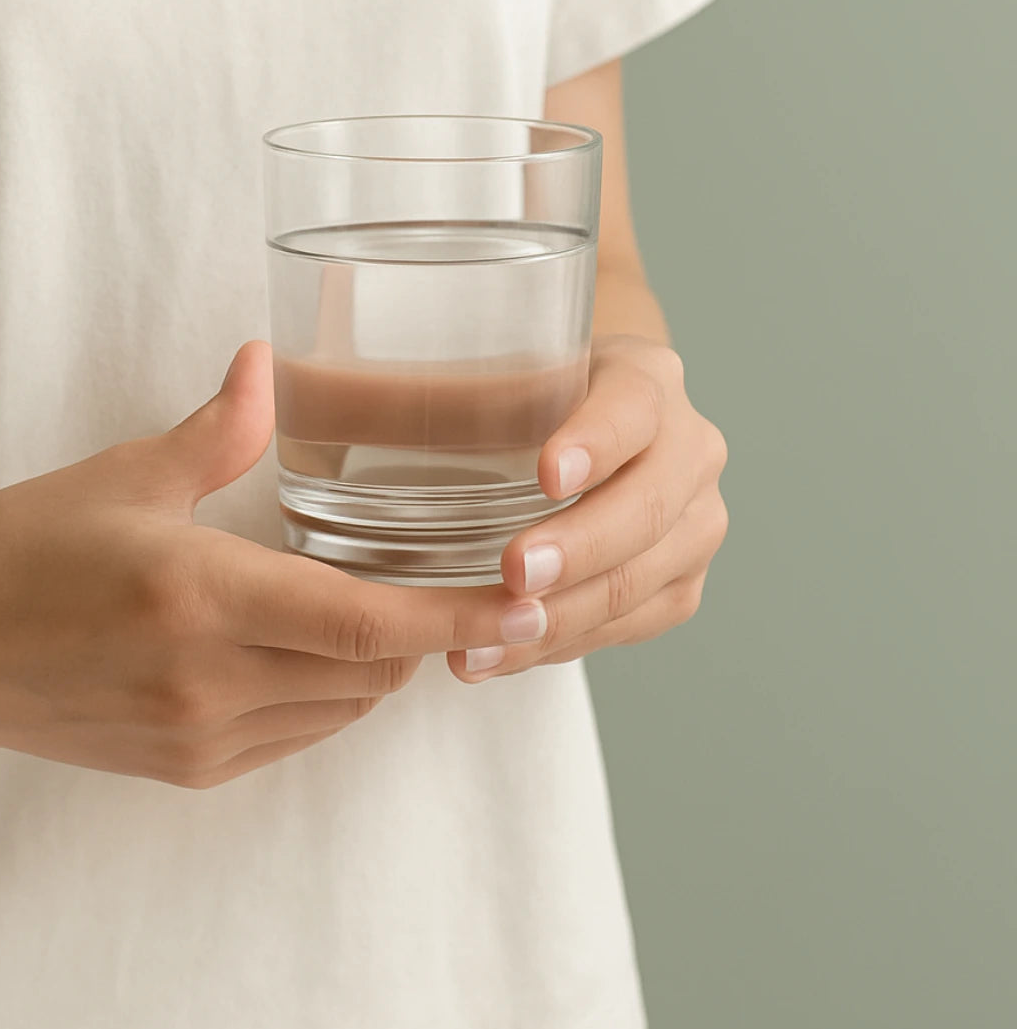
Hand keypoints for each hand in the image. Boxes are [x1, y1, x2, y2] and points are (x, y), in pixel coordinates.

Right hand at [0, 343, 533, 786]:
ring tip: (384, 608)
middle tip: (456, 579)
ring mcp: (196, 737)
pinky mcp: (182, 768)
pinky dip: (327, 695)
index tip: (524, 605)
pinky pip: (294, 737)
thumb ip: (220, 430)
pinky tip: (312, 648)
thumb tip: (268, 363)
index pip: (368, 625)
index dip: (459, 617)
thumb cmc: (14, 551)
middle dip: (428, 634)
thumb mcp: (121, 476)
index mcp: (201, 597)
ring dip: (377, 665)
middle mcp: (209, 682)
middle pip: (372, 674)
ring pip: (341, 711)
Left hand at [446, 336, 728, 682]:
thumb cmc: (532, 402)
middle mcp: (691, 449)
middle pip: (646, 508)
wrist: (588, 436)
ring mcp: (696, 523)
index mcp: (648, 380)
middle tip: (513, 574)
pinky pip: (626, 627)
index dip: (594, 443)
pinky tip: (498, 654)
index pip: (632, 409)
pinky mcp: (680, 584)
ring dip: (559, 618)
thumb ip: (451, 390)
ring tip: (484, 641)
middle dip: (577, 549)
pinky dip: (558, 646)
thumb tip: (332, 399)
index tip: (547, 474)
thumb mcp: (504, 373)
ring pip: (638, 581)